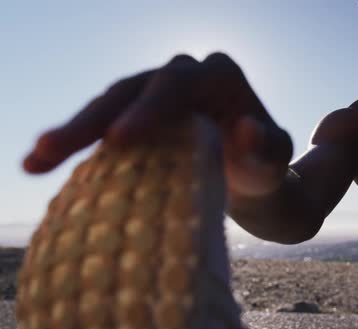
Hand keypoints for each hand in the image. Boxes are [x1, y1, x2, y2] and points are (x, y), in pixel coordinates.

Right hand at [22, 53, 292, 197]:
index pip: (178, 85)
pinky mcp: (140, 117)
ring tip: (35, 162)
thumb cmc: (265, 170)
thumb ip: (269, 149)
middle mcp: (185, 75)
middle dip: (91, 121)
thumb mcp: (275, 163)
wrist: (253, 178)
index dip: (146, 111)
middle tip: (51, 150)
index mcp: (219, 75)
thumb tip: (248, 130)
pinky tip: (43, 164)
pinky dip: (78, 145)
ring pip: (109, 105)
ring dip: (72, 133)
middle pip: (131, 90)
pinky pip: (106, 125)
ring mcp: (158, 95)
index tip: (118, 142)